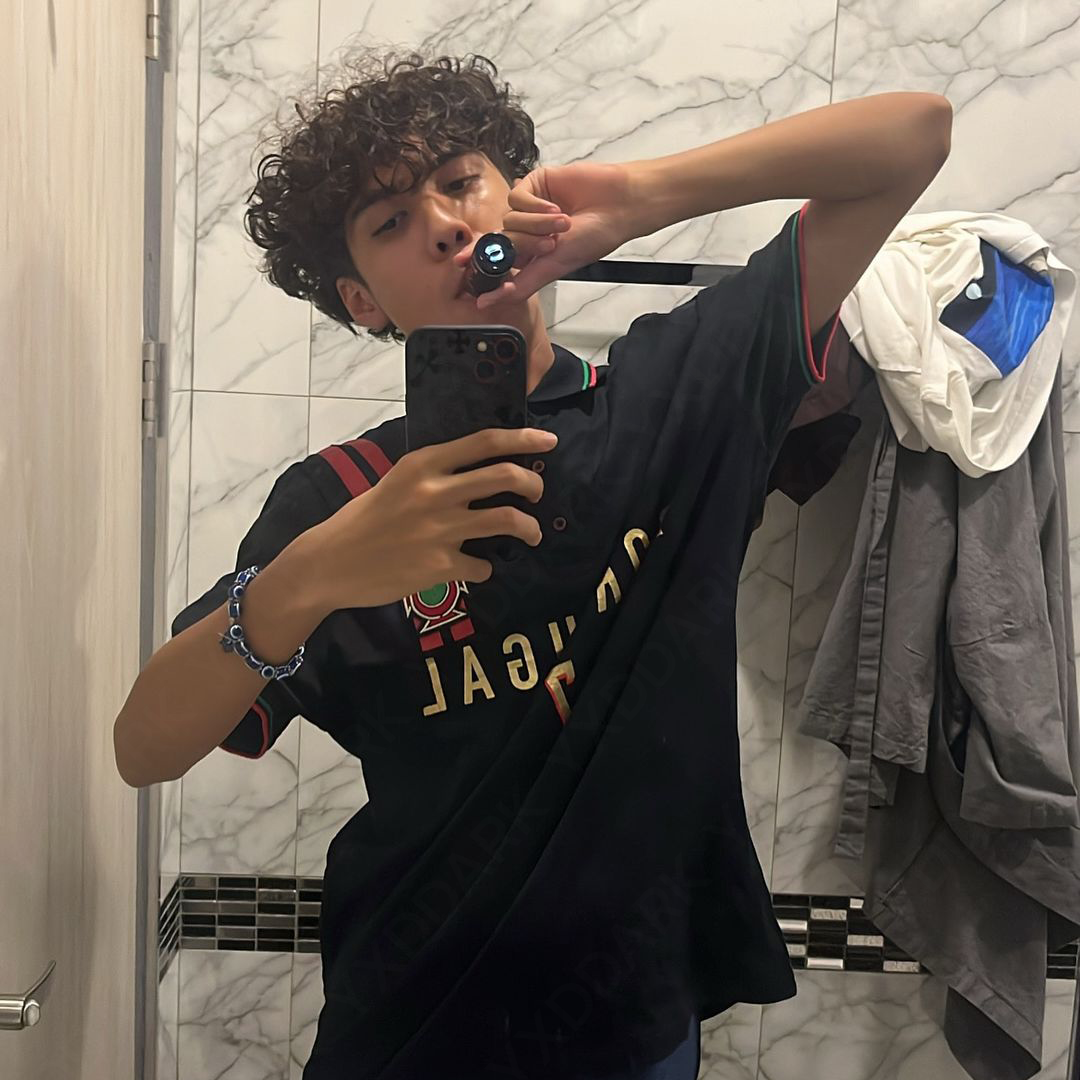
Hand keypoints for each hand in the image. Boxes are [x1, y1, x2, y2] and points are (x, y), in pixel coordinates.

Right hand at [304, 427, 559, 609]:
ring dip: (528, 527)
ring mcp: (440, 530)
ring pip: (508, 520)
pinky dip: (485, 568)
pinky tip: (476, 568)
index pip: (484, 442)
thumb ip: (434, 474)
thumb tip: (478, 469)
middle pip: (506, 477)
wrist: (330, 562)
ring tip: (531, 533)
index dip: (523, 438)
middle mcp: (435, 493)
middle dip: (534, 483)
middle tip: (538, 492)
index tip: (548, 440)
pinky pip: (482, 565)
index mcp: (423, 465)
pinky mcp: (441, 565)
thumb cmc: (363, 519)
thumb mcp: (396, 481)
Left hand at [456, 161, 636, 310]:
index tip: (460, 265)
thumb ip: (520, 286)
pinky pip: (517, 197)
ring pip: (508, 219)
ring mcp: (529, 207)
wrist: (617, 206)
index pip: (495, 258)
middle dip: (523, 244)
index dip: (478, 260)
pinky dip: (535, 206)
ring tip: (562, 225)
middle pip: (499, 239)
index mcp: (531, 253)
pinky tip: (555, 208)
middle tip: (548, 245)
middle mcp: (527, 230)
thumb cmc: (593, 238)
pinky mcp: (534, 184)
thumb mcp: (553, 267)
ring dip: (535, 225)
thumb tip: (486, 302)